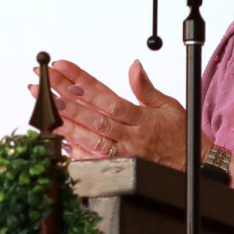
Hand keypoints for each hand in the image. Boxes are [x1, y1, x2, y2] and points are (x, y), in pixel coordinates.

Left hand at [50, 58, 186, 165]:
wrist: (192, 167)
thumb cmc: (179, 134)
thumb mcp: (168, 106)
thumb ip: (145, 88)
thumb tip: (134, 65)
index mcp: (140, 117)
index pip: (107, 98)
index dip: (85, 86)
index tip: (64, 72)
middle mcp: (129, 135)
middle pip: (92, 116)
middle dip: (64, 100)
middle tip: (41, 87)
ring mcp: (122, 153)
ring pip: (88, 138)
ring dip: (64, 124)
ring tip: (44, 110)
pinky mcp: (118, 168)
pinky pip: (92, 160)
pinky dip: (74, 150)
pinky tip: (57, 138)